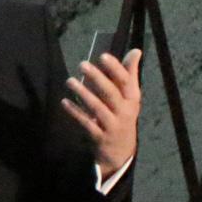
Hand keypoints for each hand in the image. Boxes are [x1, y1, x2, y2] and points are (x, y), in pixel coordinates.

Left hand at [62, 49, 143, 171]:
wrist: (121, 150)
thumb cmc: (123, 114)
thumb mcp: (130, 96)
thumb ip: (130, 73)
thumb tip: (136, 51)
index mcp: (132, 99)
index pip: (126, 82)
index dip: (115, 68)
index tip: (103, 56)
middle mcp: (124, 111)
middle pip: (111, 93)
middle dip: (97, 78)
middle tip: (82, 64)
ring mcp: (112, 125)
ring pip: (97, 108)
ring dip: (83, 93)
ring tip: (70, 81)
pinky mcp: (99, 136)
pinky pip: (86, 123)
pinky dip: (75, 112)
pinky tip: (65, 101)